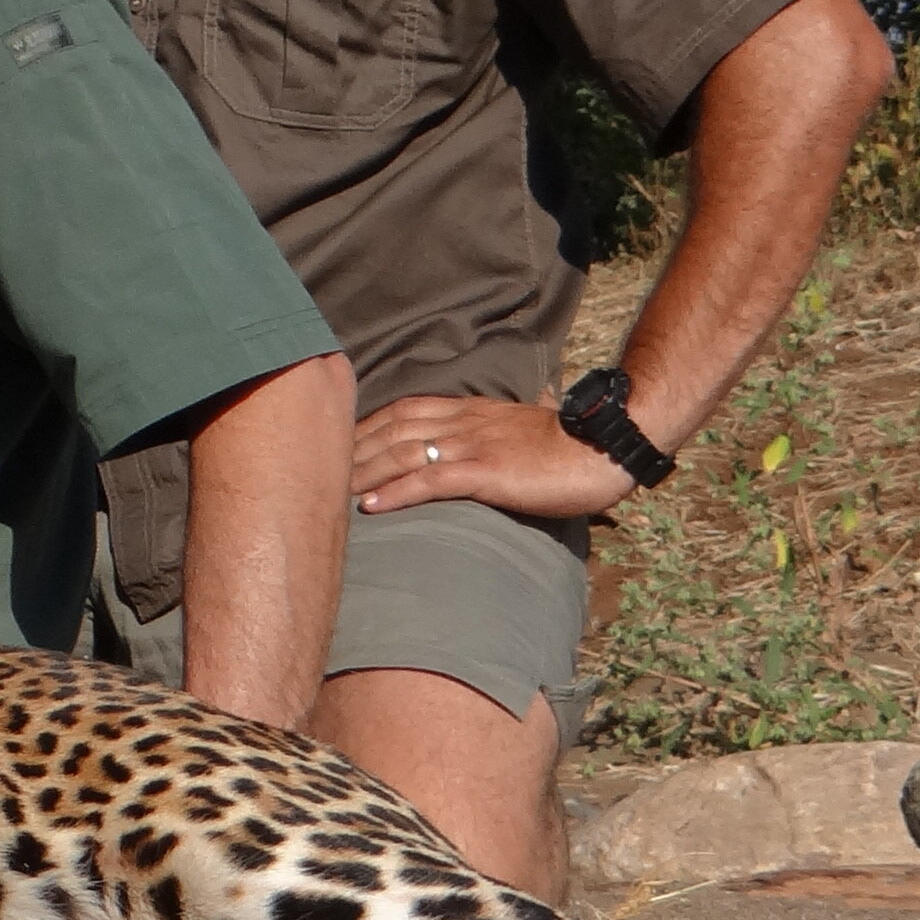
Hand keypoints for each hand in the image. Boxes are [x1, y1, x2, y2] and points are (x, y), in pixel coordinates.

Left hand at [349, 391, 637, 522]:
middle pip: (392, 429)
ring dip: (361, 474)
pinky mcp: (486, 471)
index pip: (405, 412)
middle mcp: (465, 422)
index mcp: (472, 412)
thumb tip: (498, 436)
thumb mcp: (526, 431)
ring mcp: (473, 445)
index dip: (367, 427)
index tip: (338, 445)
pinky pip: (431, 479)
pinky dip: (395, 493)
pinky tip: (370, 508)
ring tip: (328, 495)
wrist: (604, 447)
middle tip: (316, 471)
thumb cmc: (571, 446)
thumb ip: (501, 432)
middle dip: (351, 450)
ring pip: (402, 453)